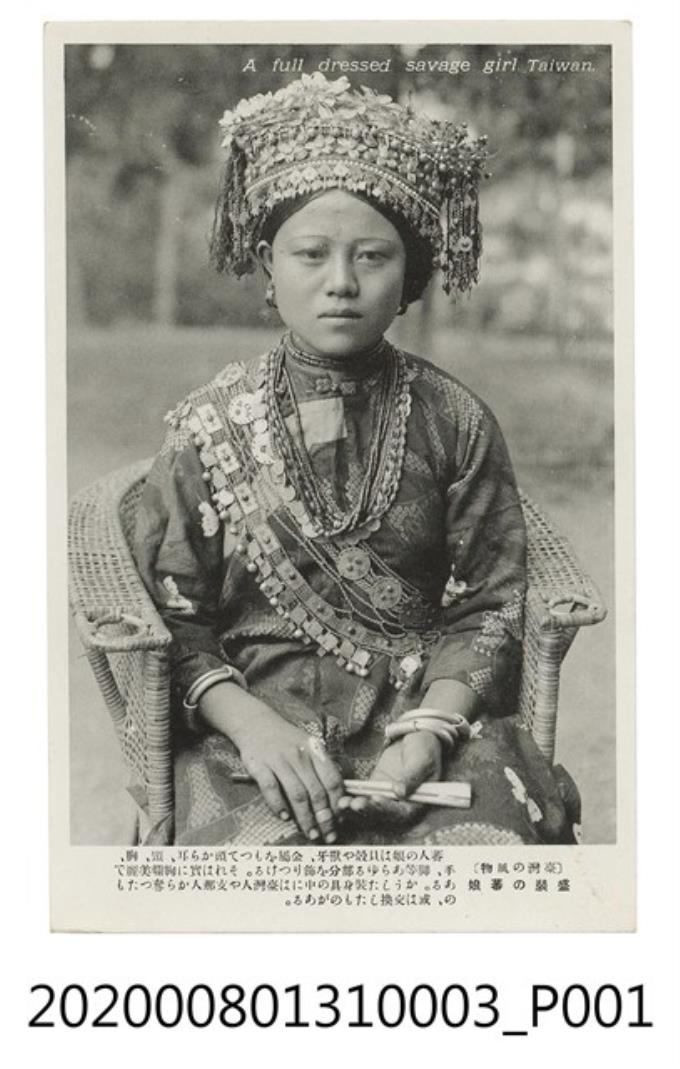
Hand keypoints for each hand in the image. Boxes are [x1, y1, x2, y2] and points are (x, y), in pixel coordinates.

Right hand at [199, 684, 346, 842]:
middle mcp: (300, 756)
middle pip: (317, 792)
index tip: (339, 821)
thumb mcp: (309, 745)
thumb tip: (338, 795)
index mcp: (315, 751)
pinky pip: (271, 788)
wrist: (255, 722)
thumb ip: (322, 766)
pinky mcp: (259, 765)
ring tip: (311, 833)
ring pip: (297, 794)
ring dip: (305, 818)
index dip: (338, 803)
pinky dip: (278, 804)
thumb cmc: (286, 739)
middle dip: (324, 818)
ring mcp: (279, 760)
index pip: (333, 780)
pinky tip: (284, 817)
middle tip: (328, 835)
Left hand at [342, 731, 443, 828]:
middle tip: (353, 805)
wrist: (417, 737)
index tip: (376, 800)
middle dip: (366, 811)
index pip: (400, 812)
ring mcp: (385, 797)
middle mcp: (400, 805)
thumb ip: (413, 776)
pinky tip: (339, 795)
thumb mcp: (423, 760)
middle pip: (381, 814)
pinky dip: (351, 796)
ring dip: (355, 808)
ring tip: (342, 803)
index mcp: (416, 803)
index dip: (387, 808)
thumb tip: (401, 792)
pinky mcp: (374, 787)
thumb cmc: (426, 749)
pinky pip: (362, 795)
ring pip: (369, 808)